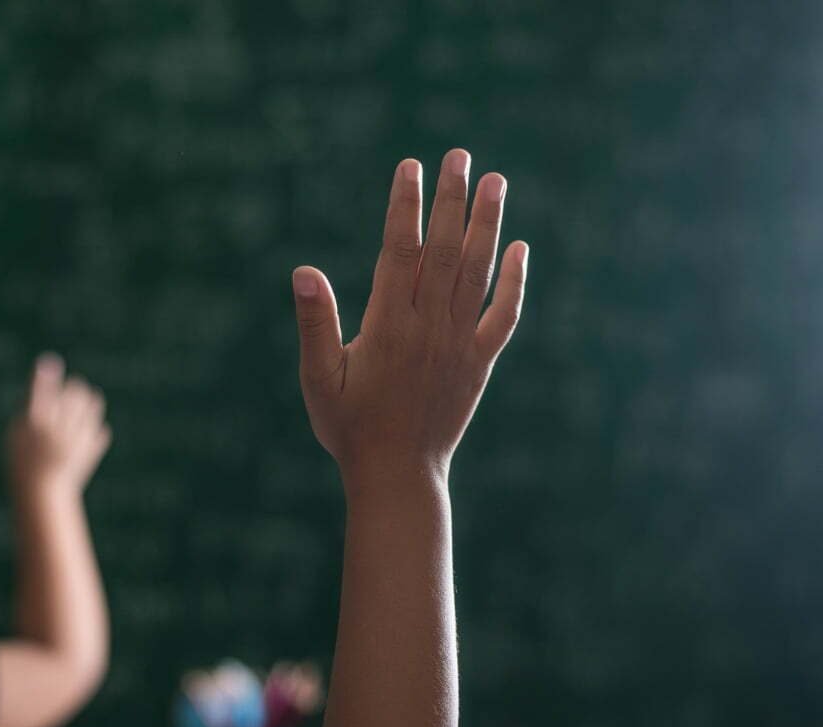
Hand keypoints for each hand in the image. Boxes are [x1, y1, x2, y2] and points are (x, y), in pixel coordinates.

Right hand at [7, 354, 111, 493]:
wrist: (42, 494)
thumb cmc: (23, 460)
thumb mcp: (18, 433)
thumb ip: (31, 405)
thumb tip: (47, 373)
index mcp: (34, 425)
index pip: (41, 393)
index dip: (45, 377)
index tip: (50, 363)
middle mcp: (57, 430)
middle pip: (74, 392)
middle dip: (72, 388)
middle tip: (68, 392)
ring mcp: (77, 440)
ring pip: (92, 403)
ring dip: (86, 401)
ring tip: (77, 408)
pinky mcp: (91, 449)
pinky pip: (100, 427)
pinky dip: (92, 428)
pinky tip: (80, 436)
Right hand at [292, 149, 527, 483]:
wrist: (396, 475)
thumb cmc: (348, 427)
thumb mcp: (317, 378)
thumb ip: (314, 323)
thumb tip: (304, 272)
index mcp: (389, 325)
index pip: (401, 250)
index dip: (406, 205)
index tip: (410, 166)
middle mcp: (430, 327)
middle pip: (446, 248)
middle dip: (452, 198)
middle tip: (459, 154)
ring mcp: (459, 344)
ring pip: (478, 271)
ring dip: (487, 223)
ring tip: (495, 180)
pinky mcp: (479, 363)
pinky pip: (503, 314)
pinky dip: (514, 280)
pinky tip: (519, 247)